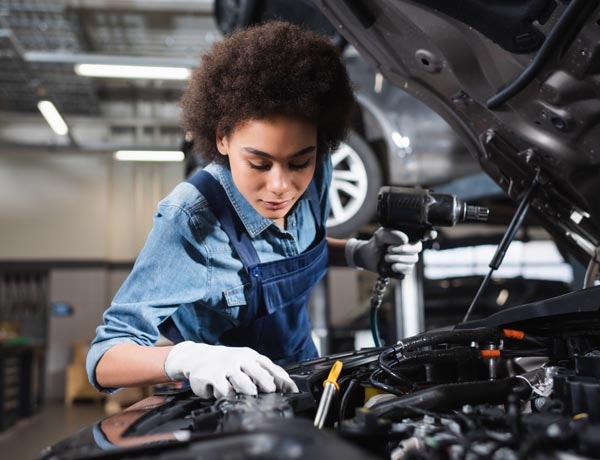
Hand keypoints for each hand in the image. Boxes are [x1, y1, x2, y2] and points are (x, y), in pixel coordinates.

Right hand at [164, 341, 298, 398]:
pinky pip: (225, 391)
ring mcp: (226, 366)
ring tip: (247, 393)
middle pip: (259, 374)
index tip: (292, 390)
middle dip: (267, 384)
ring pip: (244, 384)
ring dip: (248, 391)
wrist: (196, 356)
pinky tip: (221, 391)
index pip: (270, 367)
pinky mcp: (212, 375)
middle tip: (270, 391)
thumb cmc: (226, 361)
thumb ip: (263, 372)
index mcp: (250, 356)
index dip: (282, 380)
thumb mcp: (245, 361)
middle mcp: (240, 359)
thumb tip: (287, 386)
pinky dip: (225, 395)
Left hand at [345, 227, 423, 275]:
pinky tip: (392, 266)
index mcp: (408, 235)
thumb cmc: (377, 242)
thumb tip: (404, 240)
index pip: (424, 233)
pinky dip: (400, 268)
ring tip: (386, 257)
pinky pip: (409, 270)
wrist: (368, 256)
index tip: (430, 234)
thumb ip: (390, 234)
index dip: (430, 234)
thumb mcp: (380, 235)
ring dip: (398, 259)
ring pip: (413, 260)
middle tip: (389, 249)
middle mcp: (411, 246)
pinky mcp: (405, 269)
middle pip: (418, 248)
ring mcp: (409, 258)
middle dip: (404, 250)